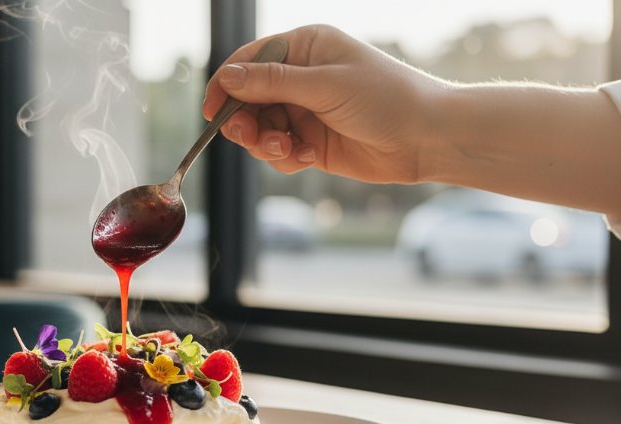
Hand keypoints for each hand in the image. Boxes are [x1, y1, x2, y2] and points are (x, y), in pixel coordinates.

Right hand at [203, 25, 445, 183]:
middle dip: (246, 122)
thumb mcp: (325, 85)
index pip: (249, 62)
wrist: (427, 138)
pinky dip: (286, 158)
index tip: (213, 112)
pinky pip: (279, 152)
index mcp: (304, 48)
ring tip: (287, 150)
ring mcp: (305, 111)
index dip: (226, 86)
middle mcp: (300, 78)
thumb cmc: (386, 98)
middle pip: (247, 100)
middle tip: (253, 137)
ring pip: (260, 130)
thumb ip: (272, 83)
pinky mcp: (311, 142)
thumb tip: (226, 77)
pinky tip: (310, 157)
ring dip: (266, 144)